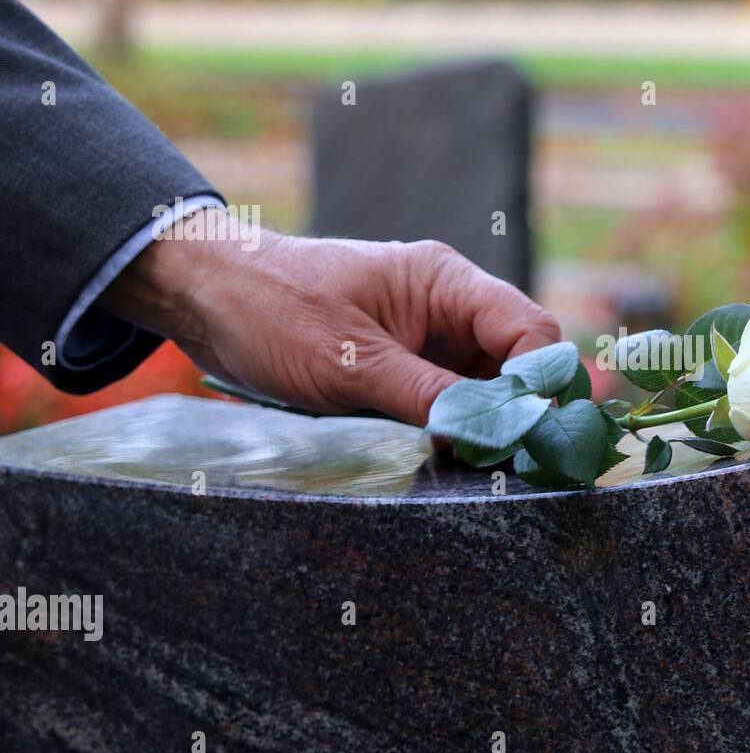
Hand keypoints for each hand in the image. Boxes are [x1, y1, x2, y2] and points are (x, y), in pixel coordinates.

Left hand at [100, 208, 560, 424]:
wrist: (204, 296)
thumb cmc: (271, 308)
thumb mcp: (350, 362)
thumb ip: (427, 398)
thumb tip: (490, 436)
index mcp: (445, 283)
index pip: (530, 330)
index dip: (542, 385)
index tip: (534, 439)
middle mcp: (447, 307)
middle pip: (517, 363)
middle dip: (516, 414)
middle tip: (507, 468)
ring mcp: (427, 337)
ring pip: (485, 388)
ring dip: (482, 427)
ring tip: (473, 469)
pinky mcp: (403, 365)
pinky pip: (447, 401)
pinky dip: (450, 430)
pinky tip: (442, 460)